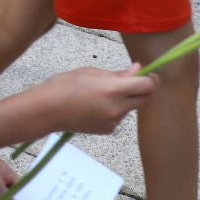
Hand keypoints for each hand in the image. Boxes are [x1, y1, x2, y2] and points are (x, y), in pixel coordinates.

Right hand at [39, 65, 158, 135]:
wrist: (47, 111)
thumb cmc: (64, 85)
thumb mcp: (90, 72)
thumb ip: (117, 74)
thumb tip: (138, 70)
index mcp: (113, 89)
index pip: (147, 86)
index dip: (152, 79)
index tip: (150, 74)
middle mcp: (117, 108)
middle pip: (145, 99)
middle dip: (143, 90)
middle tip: (132, 81)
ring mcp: (114, 121)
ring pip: (131, 107)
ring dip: (126, 99)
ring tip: (102, 93)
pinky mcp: (108, 130)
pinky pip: (119, 116)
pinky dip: (115, 109)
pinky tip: (96, 105)